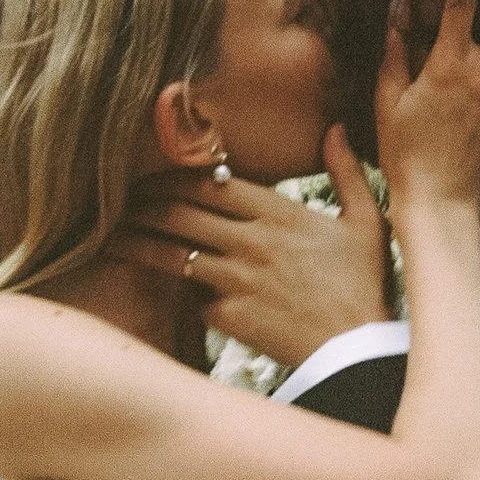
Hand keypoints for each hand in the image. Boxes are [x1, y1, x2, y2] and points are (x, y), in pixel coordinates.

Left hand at [109, 124, 391, 367]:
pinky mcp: (230, 317)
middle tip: (122, 205)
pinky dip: (183, 296)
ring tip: (114, 240)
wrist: (358, 350)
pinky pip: (193, 301)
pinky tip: (162, 292)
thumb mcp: (366, 221)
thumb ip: (346, 171)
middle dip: (143, 206)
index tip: (153, 179)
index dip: (173, 178)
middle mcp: (252, 241)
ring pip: (171, 254)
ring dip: (137, 244)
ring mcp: (238, 280)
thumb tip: (336, 128)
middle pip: (179, 213)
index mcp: (279, 213)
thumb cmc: (363, 285)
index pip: (211, 183)